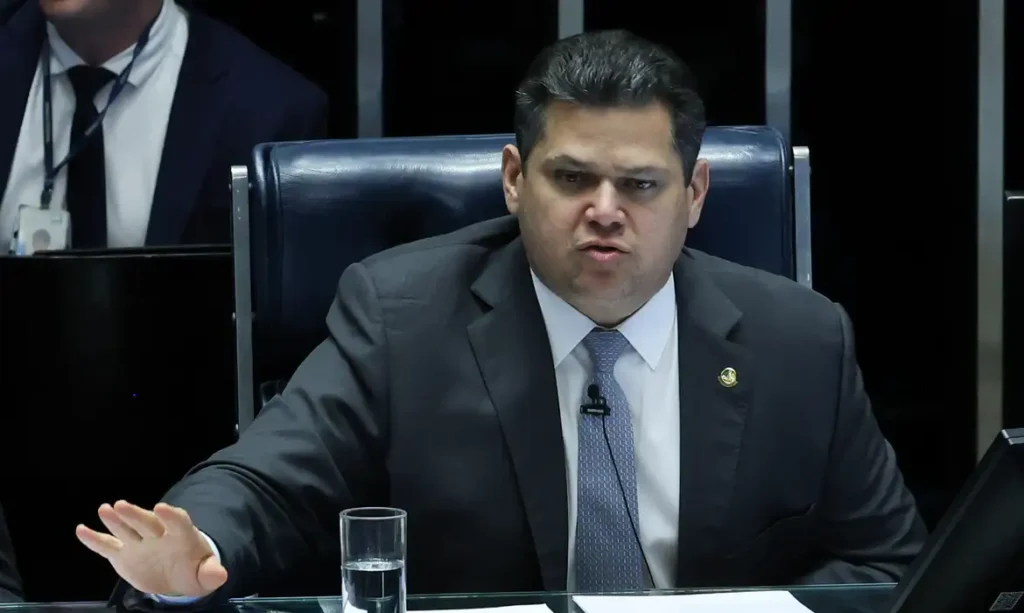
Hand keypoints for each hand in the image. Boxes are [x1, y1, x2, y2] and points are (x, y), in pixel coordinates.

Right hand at [76, 501, 226, 597]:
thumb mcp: (205, 574)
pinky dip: (94, 539)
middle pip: (146, 522)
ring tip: (104, 509)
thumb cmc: (194, 569)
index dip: (171, 515)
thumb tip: (220, 575)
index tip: (162, 508)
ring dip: (115, 520)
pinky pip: (107, 546)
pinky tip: (81, 530)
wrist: (178, 574)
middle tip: (121, 505)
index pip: (179, 522)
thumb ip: (211, 573)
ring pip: (126, 529)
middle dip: (135, 514)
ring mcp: (139, 543)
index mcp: (182, 536)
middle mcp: (158, 535)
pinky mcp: (123, 554)